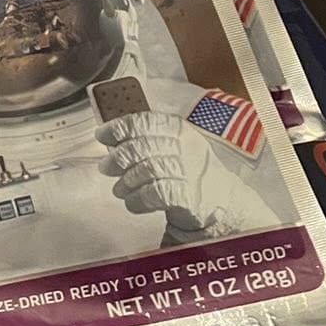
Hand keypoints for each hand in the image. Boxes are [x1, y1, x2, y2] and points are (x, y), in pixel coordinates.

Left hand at [96, 110, 237, 238]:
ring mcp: (189, 171)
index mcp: (180, 130)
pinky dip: (138, 199)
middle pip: (141, 147)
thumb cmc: (191, 173)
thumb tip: (111, 139)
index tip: (102, 135)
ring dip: (126, 181)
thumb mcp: (174, 147)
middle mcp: (186, 147)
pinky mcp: (189, 196)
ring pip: (146, 170)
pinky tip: (133, 203)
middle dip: (118, 158)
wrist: (224, 203)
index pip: (144, 122)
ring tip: (119, 189)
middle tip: (106, 167)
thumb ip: (147, 140)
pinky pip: (155, 193)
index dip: (119, 127)